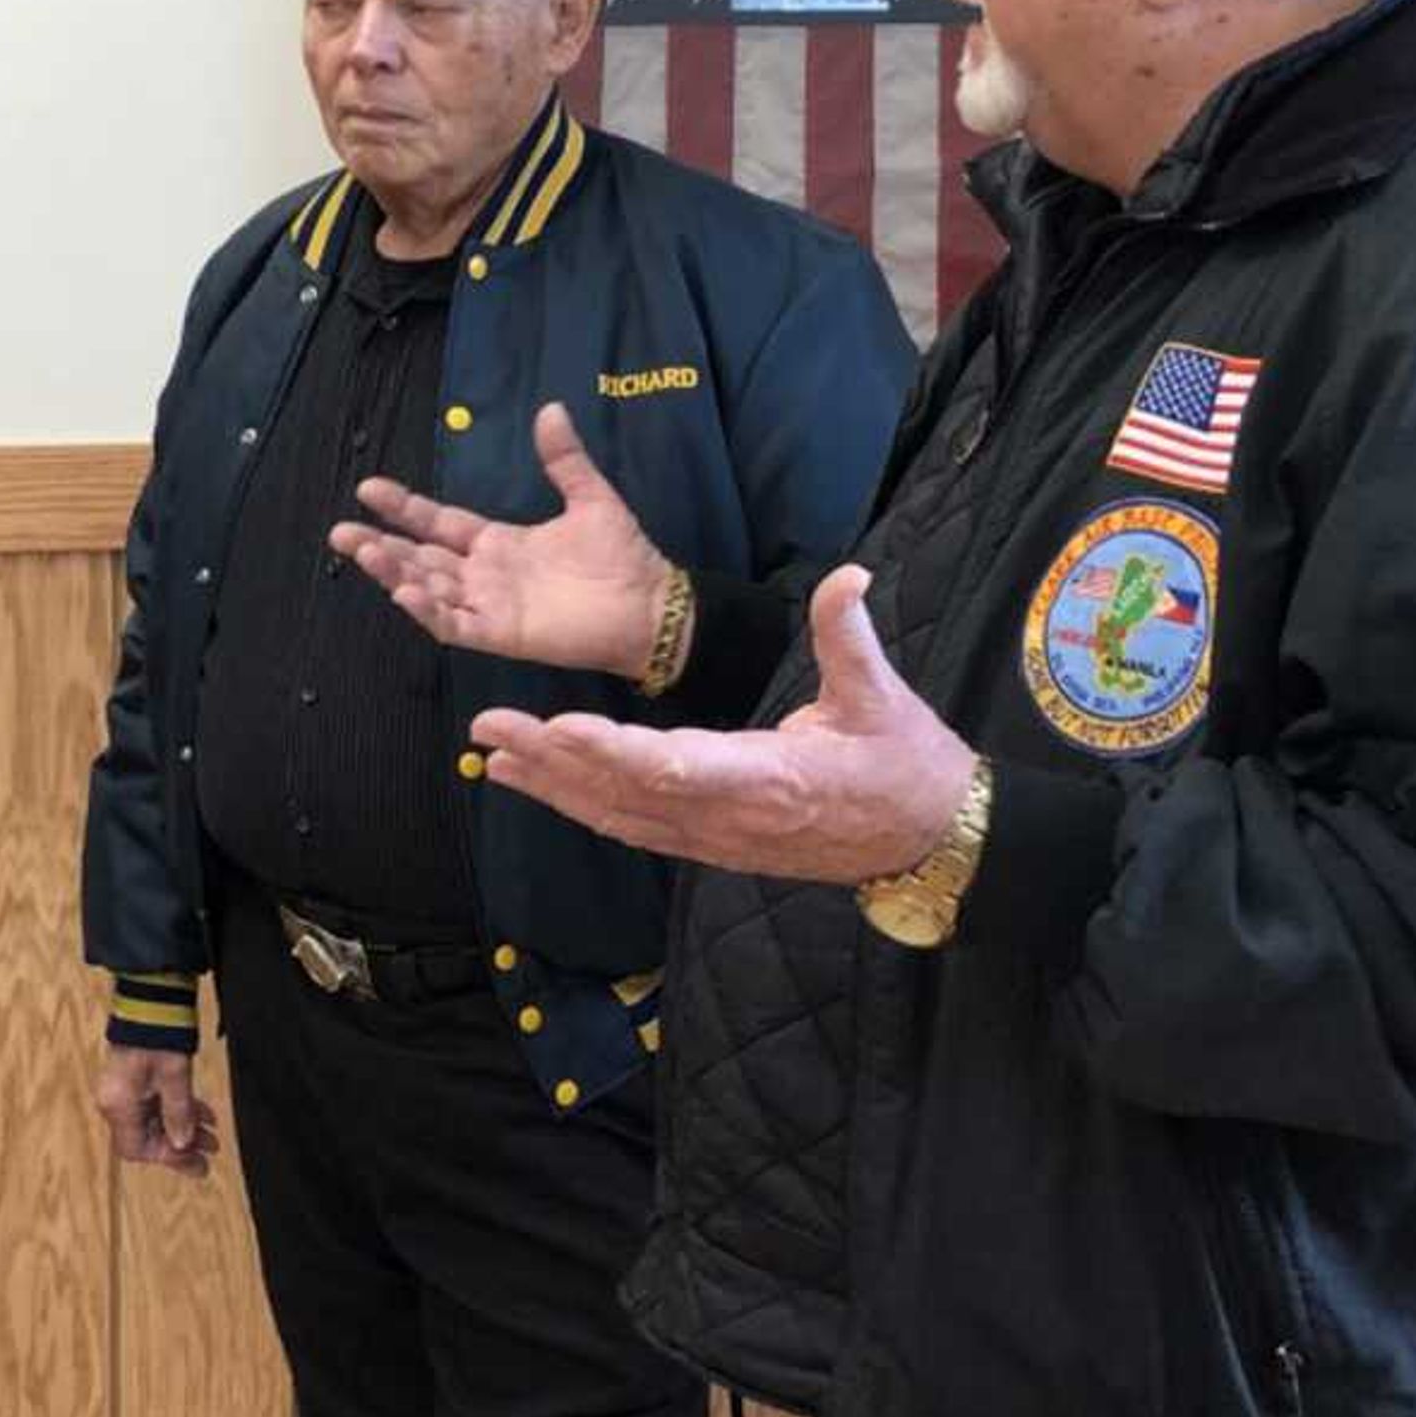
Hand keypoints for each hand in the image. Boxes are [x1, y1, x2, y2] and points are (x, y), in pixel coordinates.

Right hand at [93, 1044, 221, 1180]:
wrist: (151, 1001)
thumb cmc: (158, 1036)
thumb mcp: (175, 1078)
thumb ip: (179, 1114)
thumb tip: (183, 1144)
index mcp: (119, 1105)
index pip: (137, 1149)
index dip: (167, 1158)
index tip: (194, 1160)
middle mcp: (116, 1102)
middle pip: (146, 1138)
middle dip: (181, 1146)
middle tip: (209, 1153)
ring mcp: (124, 1091)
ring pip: (155, 1123)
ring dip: (183, 1129)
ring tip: (212, 1136)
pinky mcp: (134, 1081)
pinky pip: (155, 1106)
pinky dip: (178, 1111)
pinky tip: (203, 1114)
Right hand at [330, 401, 673, 678]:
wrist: (651, 604)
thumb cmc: (622, 557)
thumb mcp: (590, 497)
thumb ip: (564, 458)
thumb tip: (551, 408)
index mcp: (498, 543)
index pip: (438, 522)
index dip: (404, 507)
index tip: (368, 487)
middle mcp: (485, 575)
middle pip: (420, 557)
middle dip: (379, 544)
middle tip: (340, 531)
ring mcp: (490, 606)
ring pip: (428, 588)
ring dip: (394, 572)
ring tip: (361, 551)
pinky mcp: (502, 634)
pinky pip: (456, 625)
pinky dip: (429, 611)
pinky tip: (404, 591)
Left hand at [467, 564, 975, 884]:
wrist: (925, 839)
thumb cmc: (904, 763)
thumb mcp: (885, 696)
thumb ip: (850, 635)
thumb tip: (849, 571)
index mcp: (772, 777)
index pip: (682, 765)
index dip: (617, 750)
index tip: (563, 727)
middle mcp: (730, 816)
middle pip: (627, 792)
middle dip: (555, 761)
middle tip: (490, 728)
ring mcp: (715, 838)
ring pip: (618, 815)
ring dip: (552, 787)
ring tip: (491, 753)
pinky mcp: (709, 845)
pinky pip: (632, 828)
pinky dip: (580, 806)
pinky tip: (536, 785)